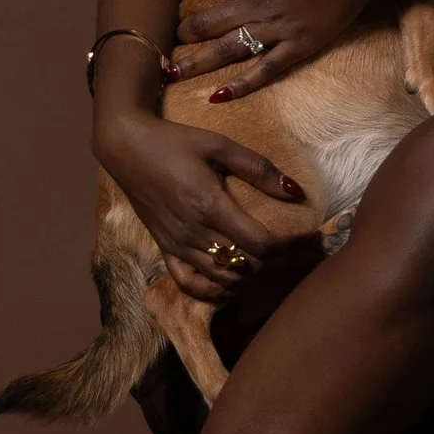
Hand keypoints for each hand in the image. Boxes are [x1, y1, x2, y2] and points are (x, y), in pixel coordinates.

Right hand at [95, 110, 307, 305]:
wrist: (126, 147)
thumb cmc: (174, 141)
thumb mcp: (219, 145)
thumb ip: (258, 168)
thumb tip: (295, 191)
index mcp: (210, 206)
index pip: (261, 244)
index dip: (290, 246)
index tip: (307, 238)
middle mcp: (194, 233)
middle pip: (247, 266)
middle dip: (278, 263)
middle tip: (296, 252)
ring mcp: (177, 246)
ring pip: (223, 280)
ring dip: (251, 278)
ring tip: (269, 263)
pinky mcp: (165, 250)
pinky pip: (190, 284)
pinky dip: (214, 291)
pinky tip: (231, 283)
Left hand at [172, 0, 388, 96]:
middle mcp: (258, 7)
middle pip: (210, 22)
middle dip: (186, 31)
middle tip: (166, 40)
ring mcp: (278, 30)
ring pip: (229, 50)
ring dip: (199, 62)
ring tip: (173, 73)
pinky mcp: (298, 47)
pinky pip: (266, 70)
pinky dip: (243, 84)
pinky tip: (219, 95)